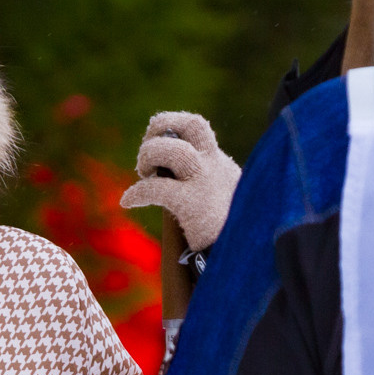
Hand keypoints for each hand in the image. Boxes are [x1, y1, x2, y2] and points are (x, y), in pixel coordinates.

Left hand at [122, 111, 240, 253]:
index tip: (154, 134)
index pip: (196, 127)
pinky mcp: (193, 205)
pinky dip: (137, 191)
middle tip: (146, 156)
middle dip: (159, 131)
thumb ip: (205, 183)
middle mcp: (215, 166)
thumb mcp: (224, 196)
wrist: (245, 251)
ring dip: (149, 155)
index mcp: (219, 163)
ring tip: (142, 173)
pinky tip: (128, 201)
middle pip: (191, 125)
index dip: (171, 122)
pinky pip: (157, 189)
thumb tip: (169, 180)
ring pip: (174, 150)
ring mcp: (205, 183)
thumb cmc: (230, 229)